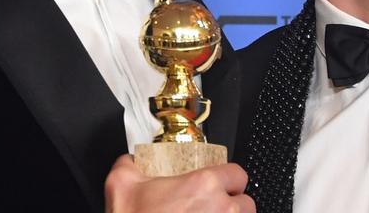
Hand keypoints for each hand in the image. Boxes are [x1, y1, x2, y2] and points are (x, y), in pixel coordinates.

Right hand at [104, 155, 254, 212]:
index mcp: (203, 186)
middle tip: (216, 207)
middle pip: (247, 204)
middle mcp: (220, 210)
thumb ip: (130, 163)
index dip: (230, 178)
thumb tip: (132, 161)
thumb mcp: (121, 183)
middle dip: (234, 205)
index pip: (238, 174)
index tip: (221, 184)